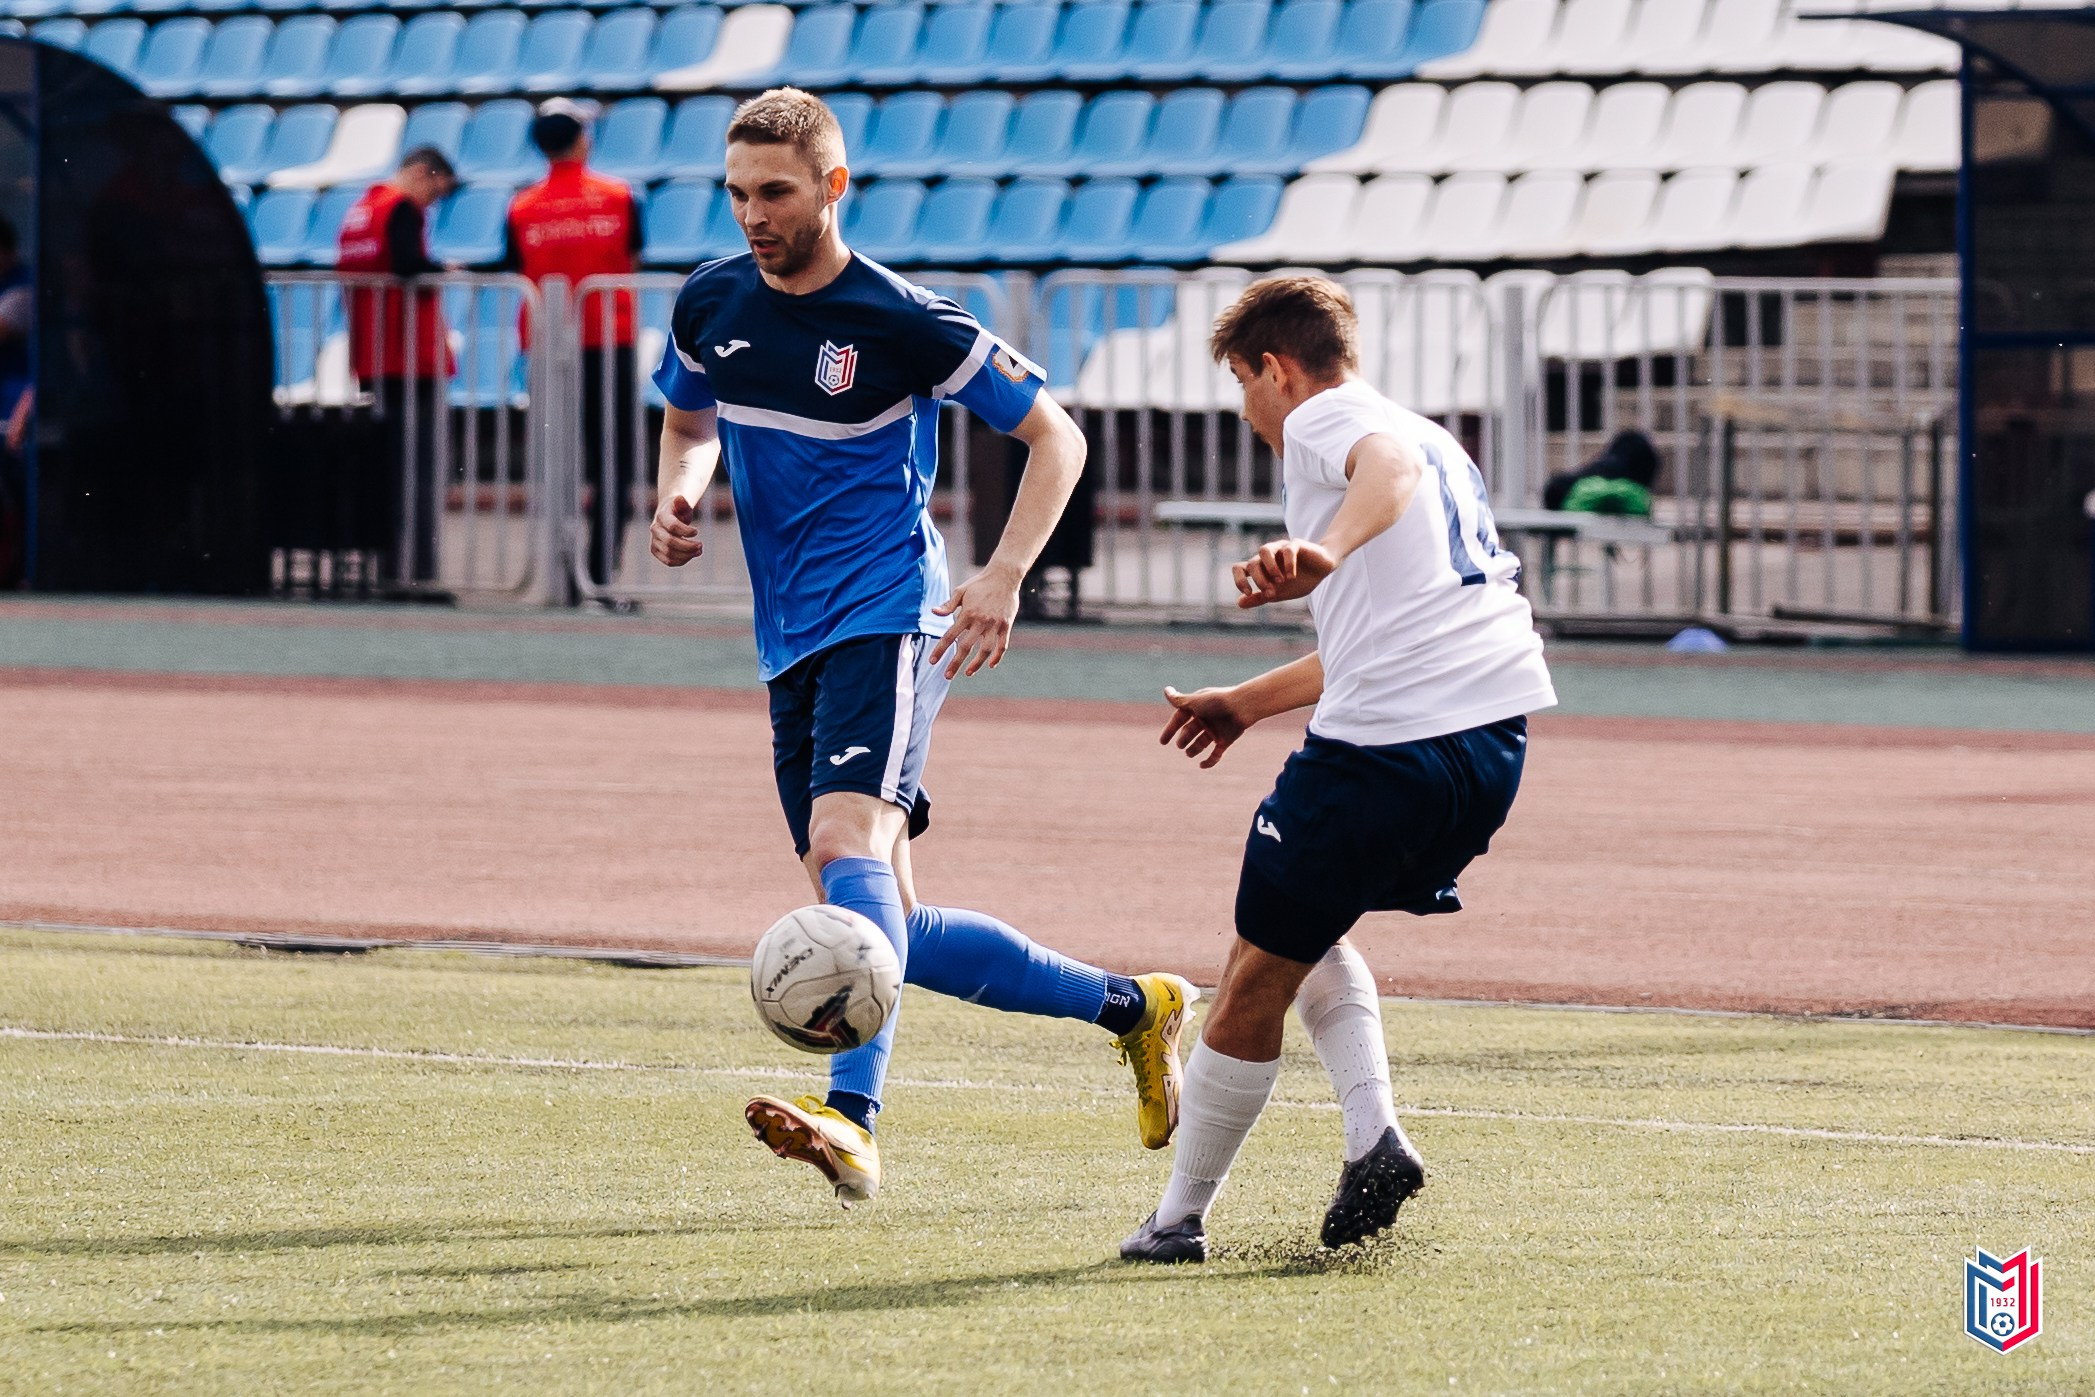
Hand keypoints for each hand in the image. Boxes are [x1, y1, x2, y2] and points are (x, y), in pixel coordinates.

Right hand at [649, 494, 702, 566]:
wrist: (668, 514)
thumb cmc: (678, 508)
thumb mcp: (682, 503)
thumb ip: (682, 502)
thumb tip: (680, 498)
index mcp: (661, 516)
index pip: (672, 526)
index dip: (686, 531)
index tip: (696, 531)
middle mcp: (655, 529)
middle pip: (670, 542)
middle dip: (688, 546)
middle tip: (701, 545)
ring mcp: (654, 541)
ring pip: (669, 554)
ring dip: (687, 555)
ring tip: (699, 551)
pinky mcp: (656, 551)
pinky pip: (668, 561)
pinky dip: (682, 561)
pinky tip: (691, 555)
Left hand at [929, 563, 1021, 678]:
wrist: (1004, 576)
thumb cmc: (979, 583)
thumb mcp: (961, 591)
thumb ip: (948, 605)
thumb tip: (934, 612)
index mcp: (967, 613)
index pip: (950, 635)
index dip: (940, 650)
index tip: (933, 661)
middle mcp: (980, 621)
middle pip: (966, 647)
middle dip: (955, 663)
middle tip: (947, 676)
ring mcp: (995, 624)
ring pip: (985, 650)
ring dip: (976, 664)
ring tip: (968, 673)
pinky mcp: (1006, 625)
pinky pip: (1003, 645)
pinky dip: (997, 657)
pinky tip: (990, 665)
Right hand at [1160, 685, 1249, 768]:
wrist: (1243, 707)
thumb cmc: (1218, 702)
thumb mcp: (1195, 701)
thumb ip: (1179, 700)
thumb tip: (1166, 691)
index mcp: (1197, 708)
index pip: (1179, 720)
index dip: (1170, 730)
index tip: (1162, 742)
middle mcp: (1206, 719)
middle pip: (1189, 732)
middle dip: (1183, 739)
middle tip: (1180, 745)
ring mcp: (1216, 730)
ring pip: (1201, 744)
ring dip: (1193, 750)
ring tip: (1189, 753)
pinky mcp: (1226, 740)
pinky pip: (1215, 754)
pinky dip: (1209, 761)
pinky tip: (1201, 765)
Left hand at [1233, 538, 1338, 608]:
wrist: (1322, 570)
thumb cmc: (1298, 581)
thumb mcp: (1279, 594)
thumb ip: (1260, 598)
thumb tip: (1239, 603)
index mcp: (1260, 567)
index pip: (1239, 568)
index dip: (1239, 581)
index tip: (1249, 593)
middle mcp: (1267, 556)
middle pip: (1252, 563)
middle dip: (1259, 580)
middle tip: (1271, 593)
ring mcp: (1280, 548)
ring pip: (1264, 550)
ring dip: (1270, 568)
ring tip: (1280, 582)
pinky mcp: (1295, 544)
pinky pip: (1287, 550)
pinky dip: (1288, 565)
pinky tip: (1292, 577)